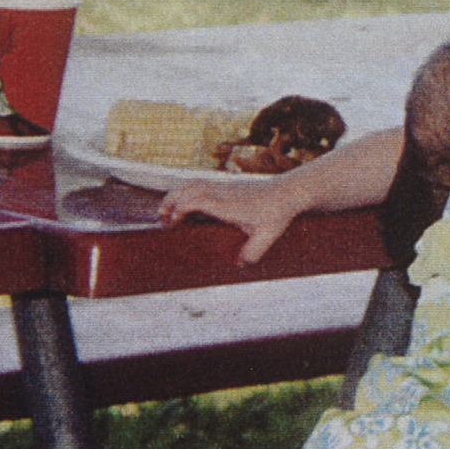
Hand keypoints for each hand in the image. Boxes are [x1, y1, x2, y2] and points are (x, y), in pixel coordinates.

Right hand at [158, 179, 307, 265]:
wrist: (289, 192)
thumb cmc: (277, 213)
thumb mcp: (268, 236)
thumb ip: (253, 252)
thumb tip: (240, 266)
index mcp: (227, 204)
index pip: (196, 199)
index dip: (179, 209)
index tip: (171, 223)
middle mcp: (222, 192)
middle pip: (188, 187)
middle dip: (169, 200)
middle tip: (160, 219)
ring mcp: (224, 187)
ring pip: (193, 182)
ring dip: (176, 194)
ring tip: (167, 212)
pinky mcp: (227, 186)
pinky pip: (201, 184)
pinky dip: (187, 193)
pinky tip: (187, 208)